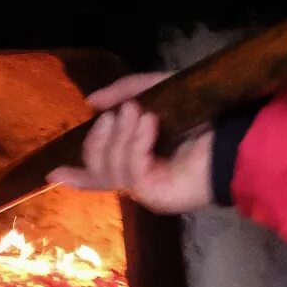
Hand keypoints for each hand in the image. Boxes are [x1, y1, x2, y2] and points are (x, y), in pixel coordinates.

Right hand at [48, 73, 214, 214]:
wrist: (234, 133)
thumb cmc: (201, 113)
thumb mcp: (157, 90)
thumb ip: (124, 92)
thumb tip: (90, 101)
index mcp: (137, 158)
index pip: (98, 173)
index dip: (76, 175)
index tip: (53, 172)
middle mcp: (138, 178)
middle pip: (96, 167)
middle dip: (100, 138)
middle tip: (119, 112)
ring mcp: (146, 190)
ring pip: (110, 169)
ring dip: (121, 136)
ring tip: (139, 112)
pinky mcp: (156, 196)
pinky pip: (132, 170)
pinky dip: (137, 144)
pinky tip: (150, 123)